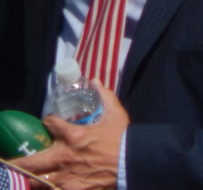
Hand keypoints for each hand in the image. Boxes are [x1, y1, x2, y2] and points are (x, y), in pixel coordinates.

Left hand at [13, 81, 128, 189]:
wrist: (133, 163)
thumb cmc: (123, 138)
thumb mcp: (116, 114)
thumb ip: (105, 96)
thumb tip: (95, 81)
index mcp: (74, 136)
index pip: (50, 124)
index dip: (49, 121)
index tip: (50, 122)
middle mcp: (64, 157)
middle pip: (31, 161)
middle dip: (19, 161)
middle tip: (12, 161)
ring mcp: (66, 177)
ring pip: (37, 180)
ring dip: (34, 177)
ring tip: (33, 174)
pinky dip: (49, 187)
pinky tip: (49, 184)